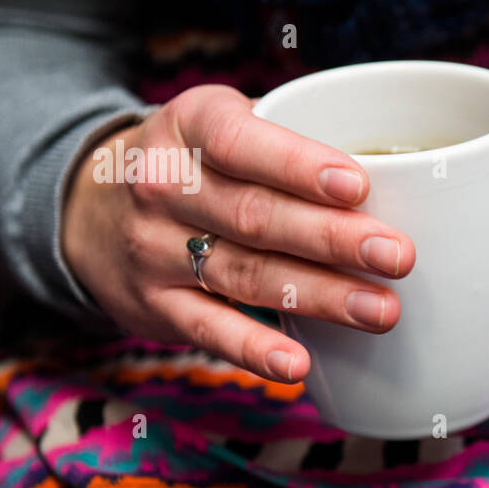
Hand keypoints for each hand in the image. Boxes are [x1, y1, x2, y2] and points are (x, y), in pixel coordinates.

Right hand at [62, 85, 414, 382]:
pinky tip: (298, 364)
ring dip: (319, 296)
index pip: (242, 142)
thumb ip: (290, 137)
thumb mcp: (223, 123)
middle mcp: (165, 184)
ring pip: (245, 273)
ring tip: (380, 310)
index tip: (359, 185)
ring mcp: (155, 248)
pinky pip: (209, 330)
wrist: (89, 209)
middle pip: (256, 216)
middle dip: (333, 239)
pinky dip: (254, 349)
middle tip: (399, 256)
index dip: (299, 165)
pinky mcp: (155, 305)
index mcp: (190, 125)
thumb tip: (399, 168)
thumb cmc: (198, 162)